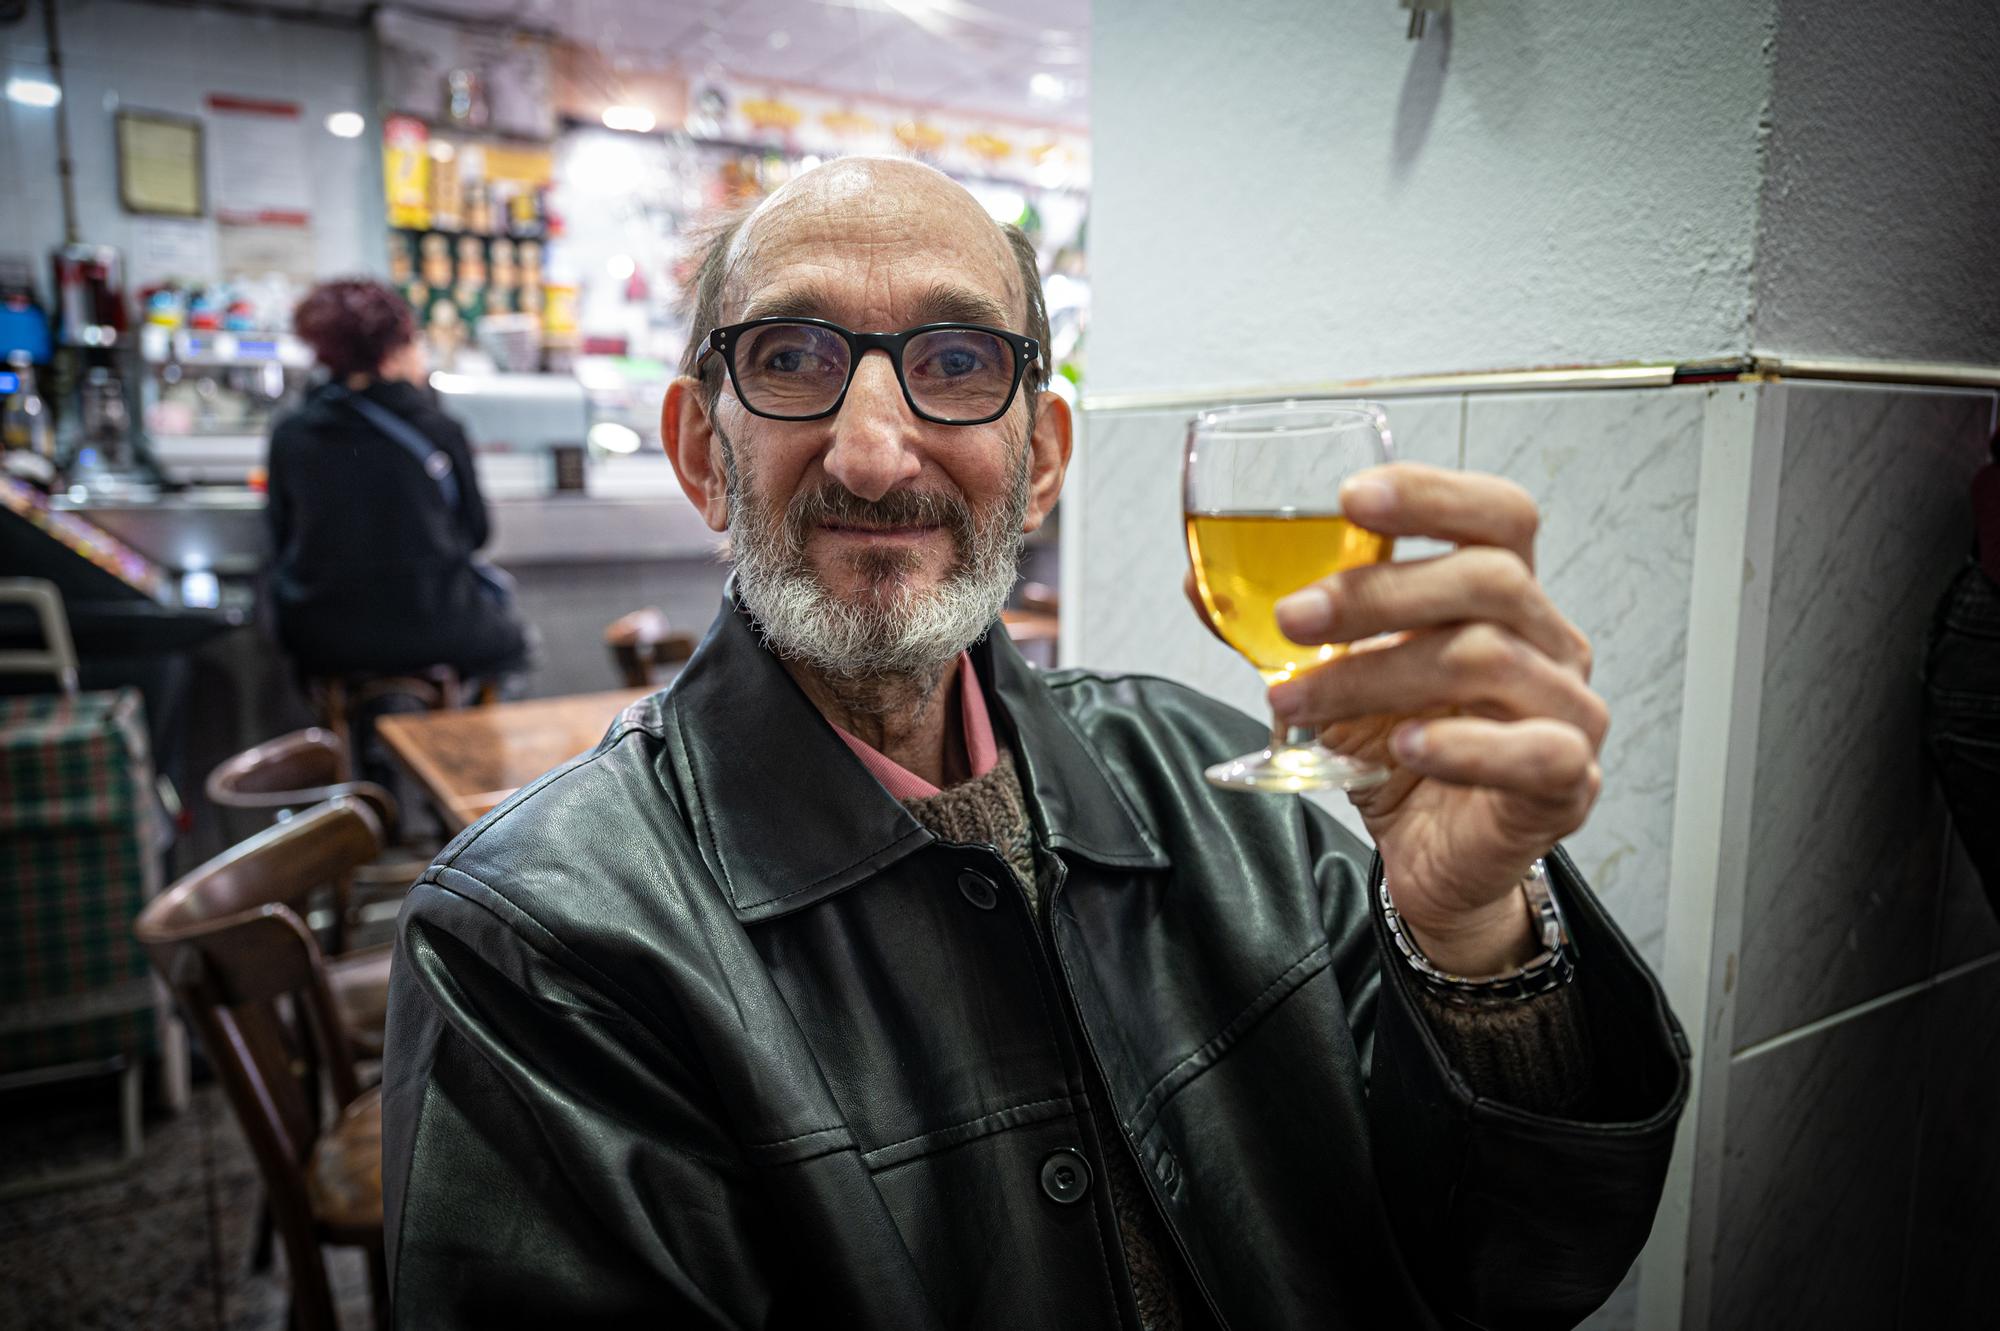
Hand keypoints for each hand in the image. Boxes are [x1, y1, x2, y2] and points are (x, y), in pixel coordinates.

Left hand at [1185, 463, 1605, 974]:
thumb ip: (1286, 630)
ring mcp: (1568, 711)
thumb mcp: (1337, 677)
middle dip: (1377, 592)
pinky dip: (1462, 746)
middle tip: (1293, 617)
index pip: (1499, 516)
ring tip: (1297, 701)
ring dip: (1375, 675)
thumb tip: (1197, 583)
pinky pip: (1534, 751)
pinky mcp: (1567, 786)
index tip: (1350, 499)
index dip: (1432, 496)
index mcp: (1505, 598)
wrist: (1432, 858)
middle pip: (1487, 580)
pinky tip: (1402, 747)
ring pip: (1487, 660)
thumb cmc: (1399, 753)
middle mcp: (1548, 642)